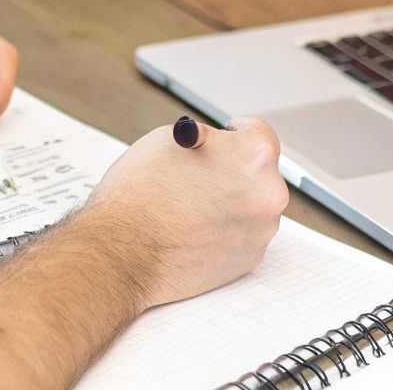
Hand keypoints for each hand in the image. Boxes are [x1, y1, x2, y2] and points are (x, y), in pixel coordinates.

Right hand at [84, 117, 287, 309]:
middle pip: (259, 173)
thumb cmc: (140, 194)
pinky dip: (225, 231)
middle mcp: (269, 193)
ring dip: (231, 203)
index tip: (225, 139)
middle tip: (203, 174)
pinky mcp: (249, 260)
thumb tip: (216, 148)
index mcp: (255, 155)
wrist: (123, 253)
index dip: (235, 133)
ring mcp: (262, 231)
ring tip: (191, 206)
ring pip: (252, 207)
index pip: (258, 132)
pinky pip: (243, 236)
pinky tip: (194, 229)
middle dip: (233, 171)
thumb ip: (208, 141)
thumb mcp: (171, 139)